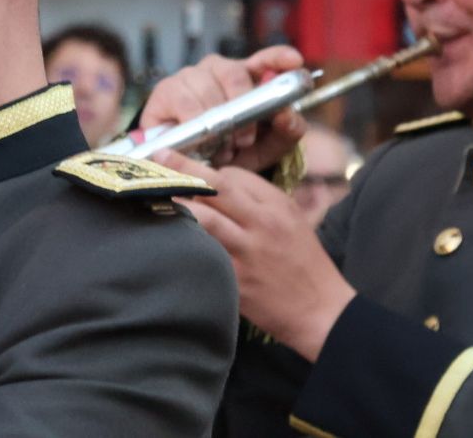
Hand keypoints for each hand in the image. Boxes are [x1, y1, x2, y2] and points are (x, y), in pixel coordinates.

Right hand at [138, 46, 307, 170]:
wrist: (193, 169)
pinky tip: (199, 141)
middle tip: (245, 140)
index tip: (294, 61)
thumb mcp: (267, 146)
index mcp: (248, 76)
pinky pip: (184, 101)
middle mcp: (218, 69)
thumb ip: (287, 130)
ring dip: (216, 122)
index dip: (278, 57)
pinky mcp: (166, 89)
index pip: (265, 59)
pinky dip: (195, 123)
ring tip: (221, 148)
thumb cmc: (233, 151)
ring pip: (207, 87)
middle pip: (234, 73)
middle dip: (242, 107)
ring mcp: (190, 76)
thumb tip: (288, 113)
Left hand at [156, 150, 353, 361]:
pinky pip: (203, 256)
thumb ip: (257, 198)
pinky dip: (182, 244)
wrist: (322, 312)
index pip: (231, 176)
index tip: (176, 164)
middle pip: (215, 189)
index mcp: (276, 207)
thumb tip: (215, 180)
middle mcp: (262, 225)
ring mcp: (247, 254)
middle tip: (154, 160)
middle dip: (181, 170)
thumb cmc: (304, 263)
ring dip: (175, 207)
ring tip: (150, 198)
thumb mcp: (290, 220)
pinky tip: (162, 240)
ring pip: (203, 220)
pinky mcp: (235, 281)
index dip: (200, 170)